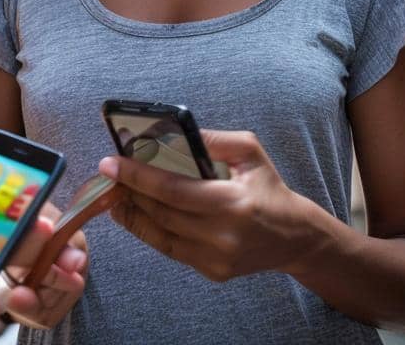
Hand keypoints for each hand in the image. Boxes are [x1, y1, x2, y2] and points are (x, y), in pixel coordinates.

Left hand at [101, 130, 326, 282]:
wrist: (294, 237)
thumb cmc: (269, 189)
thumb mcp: (250, 153)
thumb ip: (212, 140)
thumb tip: (170, 133)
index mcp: (233, 203)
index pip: (172, 189)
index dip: (137, 176)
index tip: (110, 163)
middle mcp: (222, 235)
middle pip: (161, 213)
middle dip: (129, 192)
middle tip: (109, 175)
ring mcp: (216, 259)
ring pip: (160, 235)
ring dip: (132, 214)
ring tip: (115, 196)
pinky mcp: (212, 272)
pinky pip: (171, 249)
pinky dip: (149, 231)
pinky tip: (136, 215)